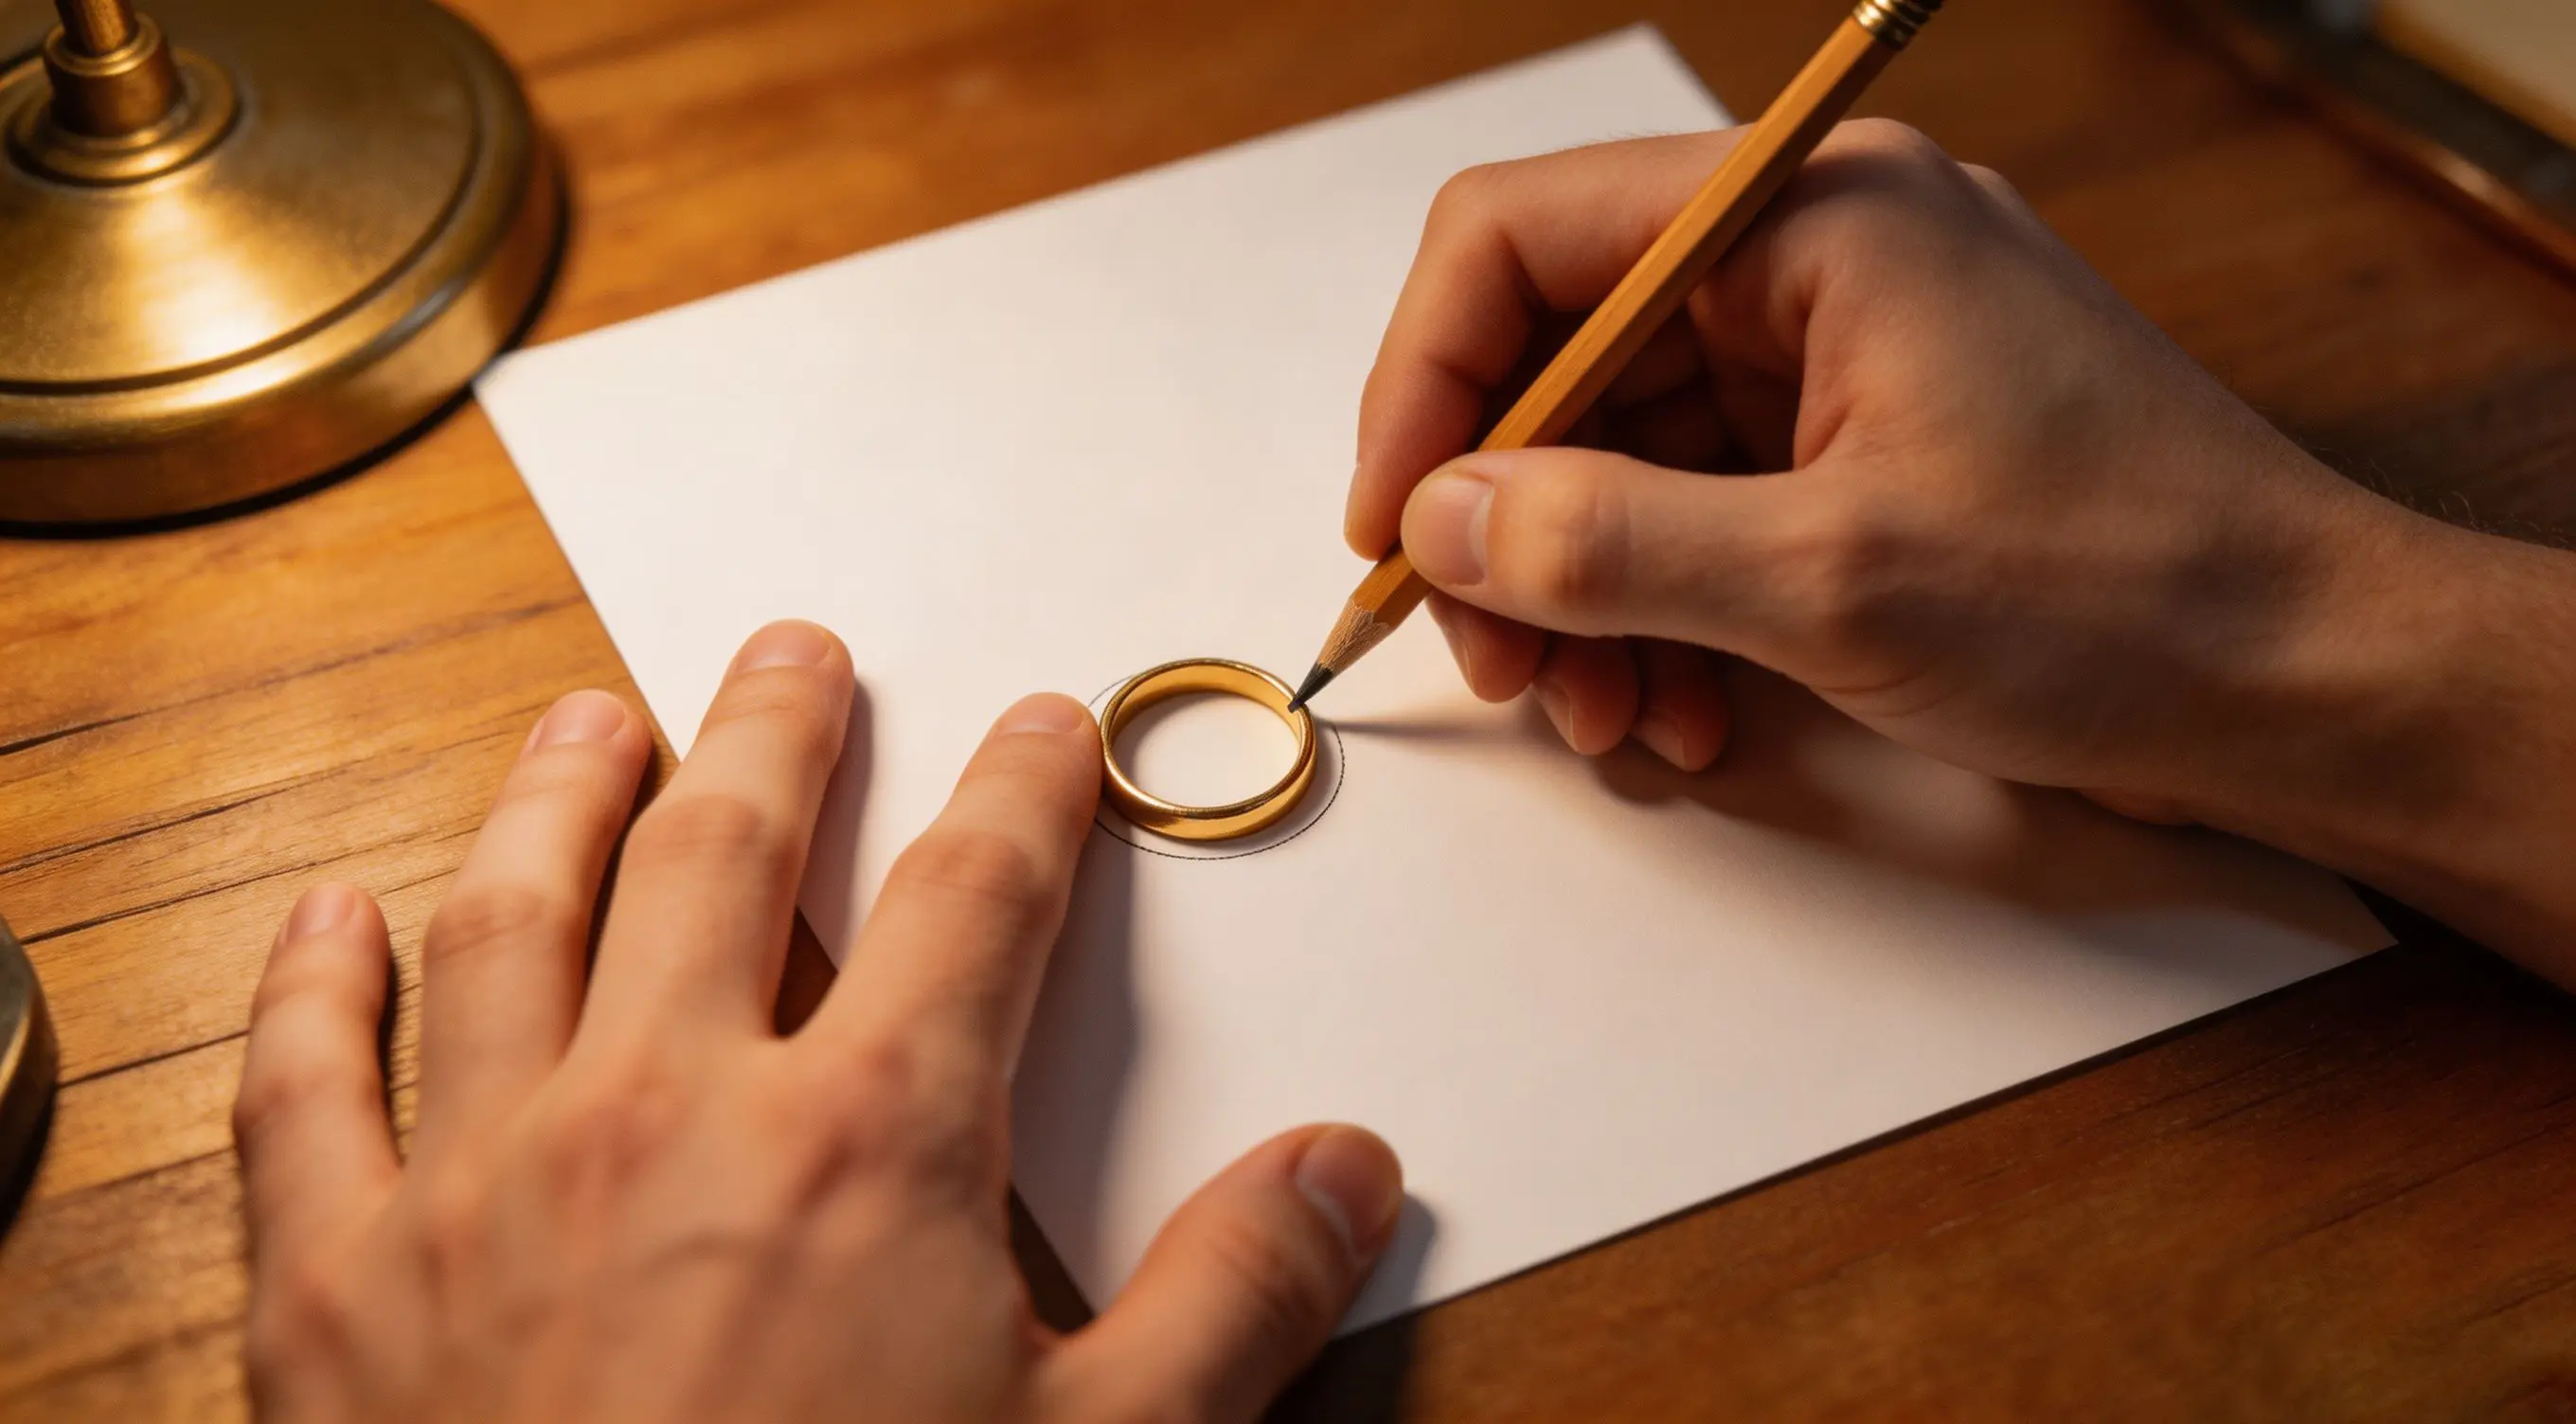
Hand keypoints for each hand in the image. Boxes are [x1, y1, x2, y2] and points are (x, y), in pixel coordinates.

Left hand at [233, 620, 1402, 1422]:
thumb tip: (1347, 1169)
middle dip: (772, 732)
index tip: (1044, 729)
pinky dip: (308, 990)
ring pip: (511, 918)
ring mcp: (479, 1183)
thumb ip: (1235, 1302)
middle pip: (721, 851)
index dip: (1026, 794)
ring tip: (590, 719)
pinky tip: (326, 917)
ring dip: (555, 796)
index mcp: (866, 1143)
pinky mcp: (334, 1288)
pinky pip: (302, 1092)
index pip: (972, 900)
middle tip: (795, 652)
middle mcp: (663, 1113)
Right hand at [1348, 119, 2418, 830]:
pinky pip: (1702, 503)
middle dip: (1508, 523)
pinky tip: (1683, 714)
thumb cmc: (2121, 595)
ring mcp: (1845, 348)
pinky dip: (1665, 609)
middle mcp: (1816, 254)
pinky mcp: (1864, 440)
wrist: (2306, 677)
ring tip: (1603, 717)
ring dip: (1582, 592)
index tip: (1395, 525)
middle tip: (1497, 660)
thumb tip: (1441, 518)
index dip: (1426, 383)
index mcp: (1809, 215)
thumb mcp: (1827, 578)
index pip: (1523, 240)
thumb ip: (1604, 538)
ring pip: (1624, 448)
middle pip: (1564, 356)